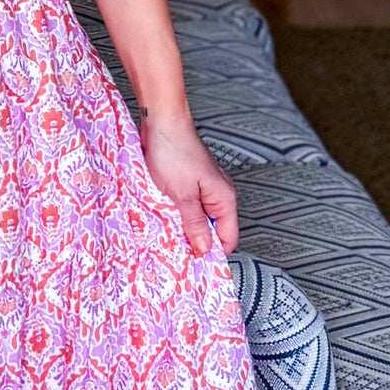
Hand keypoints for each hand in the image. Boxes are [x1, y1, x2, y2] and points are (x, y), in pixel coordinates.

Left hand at [140, 111, 237, 256]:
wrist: (161, 122)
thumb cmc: (173, 153)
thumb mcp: (181, 196)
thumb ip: (194, 224)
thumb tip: (205, 249)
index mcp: (224, 199)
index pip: (227, 239)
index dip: (212, 254)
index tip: (195, 267)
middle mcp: (219, 194)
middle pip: (213, 230)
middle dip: (196, 242)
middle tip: (176, 254)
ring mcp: (205, 188)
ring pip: (198, 219)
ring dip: (184, 227)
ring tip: (167, 236)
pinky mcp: (190, 182)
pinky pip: (188, 206)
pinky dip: (178, 214)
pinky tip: (164, 218)